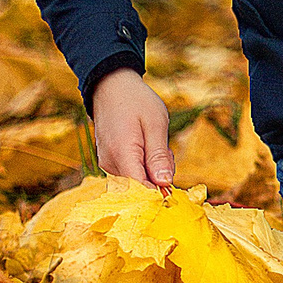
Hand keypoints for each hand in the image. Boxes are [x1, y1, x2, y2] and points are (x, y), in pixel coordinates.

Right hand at [90, 68, 174, 187]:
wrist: (111, 88)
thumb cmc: (136, 102)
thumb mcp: (156, 124)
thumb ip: (159, 156)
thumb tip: (164, 184)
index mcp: (122, 154)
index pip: (140, 189)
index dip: (159, 193)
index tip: (174, 188)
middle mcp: (110, 164)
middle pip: (142, 186)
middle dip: (160, 176)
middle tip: (165, 150)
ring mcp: (108, 164)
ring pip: (138, 180)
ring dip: (153, 169)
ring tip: (155, 143)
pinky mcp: (109, 163)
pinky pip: (132, 173)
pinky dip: (145, 165)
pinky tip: (147, 146)